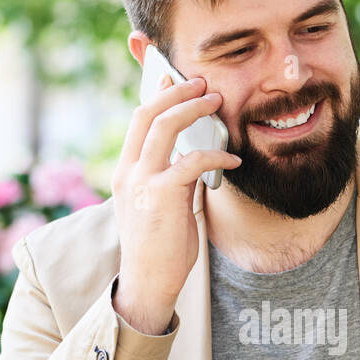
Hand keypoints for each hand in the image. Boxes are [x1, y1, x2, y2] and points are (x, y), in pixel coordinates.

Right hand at [111, 72, 241, 332]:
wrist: (149, 282)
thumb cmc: (160, 247)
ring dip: (194, 108)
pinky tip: (233, 160)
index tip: (173, 76)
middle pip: (148, 113)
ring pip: (165, 126)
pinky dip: (216, 155)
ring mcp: (142, 181)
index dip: (156, 94)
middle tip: (203, 82)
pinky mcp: (161, 195)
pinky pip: (192, 161)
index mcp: (125, 172)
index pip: (137, 120)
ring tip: (217, 102)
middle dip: (177, 91)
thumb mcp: (161, 204)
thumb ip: (171, 177)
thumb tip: (194, 154)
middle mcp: (128, 171)